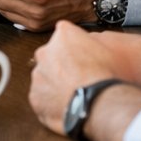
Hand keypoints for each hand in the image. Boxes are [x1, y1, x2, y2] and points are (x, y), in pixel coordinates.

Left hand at [28, 23, 140, 139]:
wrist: (97, 102)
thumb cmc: (104, 75)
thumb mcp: (105, 46)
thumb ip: (87, 41)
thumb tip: (86, 41)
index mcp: (63, 35)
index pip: (64, 34)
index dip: (74, 48)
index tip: (80, 57)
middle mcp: (45, 52)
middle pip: (50, 56)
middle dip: (61, 65)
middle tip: (78, 77)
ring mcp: (38, 75)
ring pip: (45, 78)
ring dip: (56, 85)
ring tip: (75, 94)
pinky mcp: (35, 97)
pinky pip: (43, 99)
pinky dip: (52, 103)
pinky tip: (68, 106)